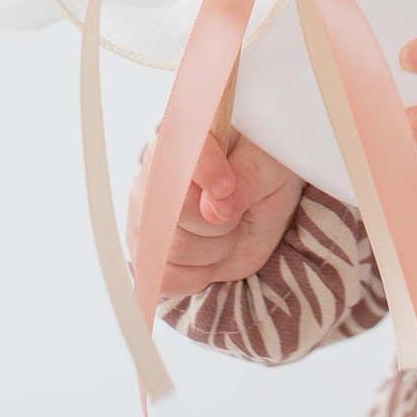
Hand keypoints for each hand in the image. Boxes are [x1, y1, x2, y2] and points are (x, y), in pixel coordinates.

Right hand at [125, 130, 303, 298]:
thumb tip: (215, 207)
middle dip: (221, 223)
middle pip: (177, 213)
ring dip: (216, 248)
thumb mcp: (271, 167)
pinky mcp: (147, 252)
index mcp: (185, 138)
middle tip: (238, 210)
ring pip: (174, 250)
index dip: (203, 172)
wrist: (261, 210)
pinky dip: (198, 275)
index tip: (226, 187)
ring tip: (227, 228)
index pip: (179, 153)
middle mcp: (155, 176)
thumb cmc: (264, 175)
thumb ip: (247, 178)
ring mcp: (145, 217)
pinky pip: (164, 278)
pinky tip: (211, 255)